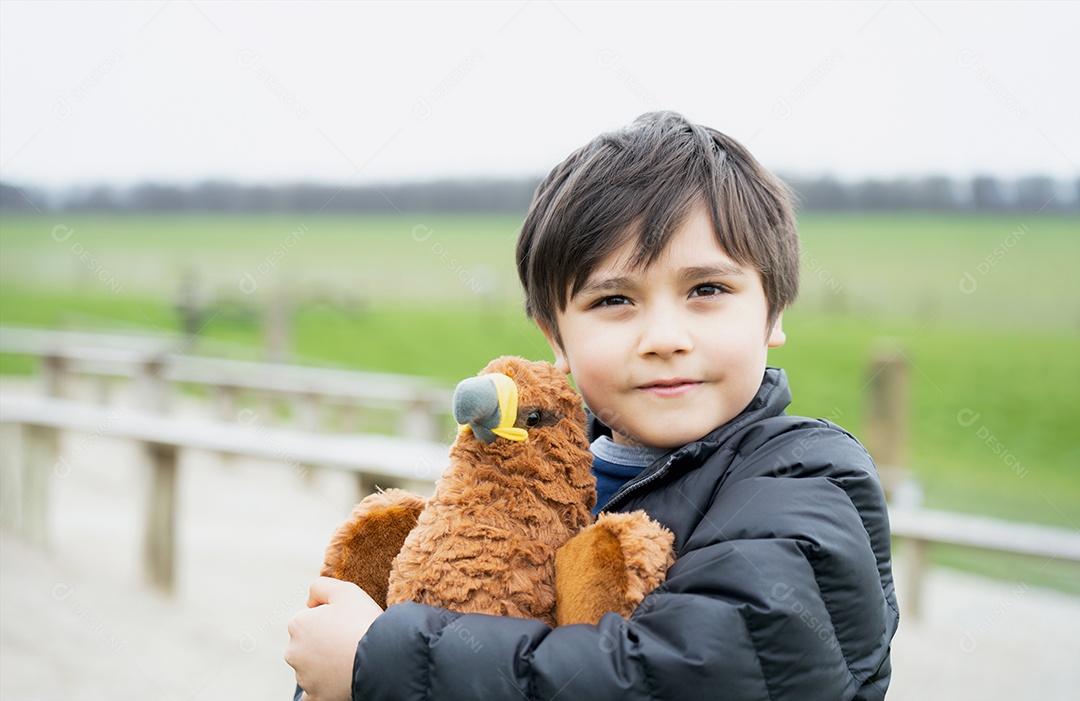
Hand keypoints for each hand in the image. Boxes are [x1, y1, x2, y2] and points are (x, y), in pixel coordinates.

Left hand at [285, 577, 383, 700]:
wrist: (382, 657)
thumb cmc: (364, 622)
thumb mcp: (345, 590)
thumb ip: (321, 586)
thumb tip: (310, 601)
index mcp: (297, 624)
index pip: (310, 618)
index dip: (330, 618)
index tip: (347, 622)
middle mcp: (293, 652)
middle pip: (308, 644)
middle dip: (323, 642)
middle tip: (349, 641)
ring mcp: (303, 677)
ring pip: (311, 668)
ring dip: (324, 665)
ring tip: (350, 659)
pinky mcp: (315, 696)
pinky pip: (313, 693)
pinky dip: (322, 688)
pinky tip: (335, 682)